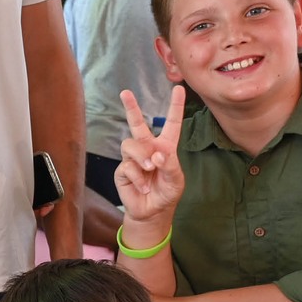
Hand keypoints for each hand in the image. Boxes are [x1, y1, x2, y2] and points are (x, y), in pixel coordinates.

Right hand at [114, 86, 187, 223]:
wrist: (152, 212)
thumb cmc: (167, 193)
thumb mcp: (176, 180)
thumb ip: (169, 165)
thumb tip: (156, 154)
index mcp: (165, 147)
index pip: (171, 123)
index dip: (175, 106)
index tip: (178, 89)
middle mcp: (148, 148)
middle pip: (137, 124)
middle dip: (131, 107)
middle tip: (125, 93)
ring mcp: (133, 159)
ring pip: (130, 145)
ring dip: (141, 157)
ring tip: (149, 169)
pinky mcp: (122, 170)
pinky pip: (127, 166)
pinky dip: (138, 177)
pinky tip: (143, 186)